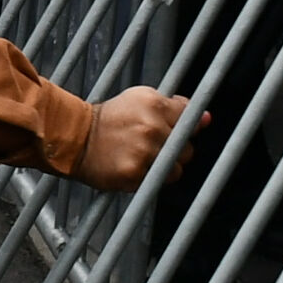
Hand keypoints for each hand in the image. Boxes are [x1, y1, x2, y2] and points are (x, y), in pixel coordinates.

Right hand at [75, 86, 200, 190]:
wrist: (77, 138)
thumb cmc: (110, 119)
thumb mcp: (141, 100)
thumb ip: (175, 107)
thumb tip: (205, 118)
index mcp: (154, 104)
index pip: (189, 120)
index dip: (184, 127)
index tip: (176, 130)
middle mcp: (151, 127)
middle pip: (186, 147)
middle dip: (175, 148)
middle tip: (153, 144)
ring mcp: (144, 152)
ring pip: (177, 168)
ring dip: (166, 166)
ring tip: (144, 157)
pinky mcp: (136, 174)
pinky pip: (159, 182)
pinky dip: (151, 177)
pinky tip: (136, 166)